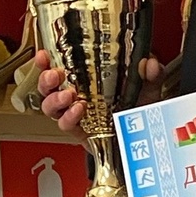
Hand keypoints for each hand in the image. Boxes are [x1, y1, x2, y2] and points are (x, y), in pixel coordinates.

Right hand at [36, 50, 162, 132]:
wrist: (142, 142)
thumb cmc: (139, 112)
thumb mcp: (147, 88)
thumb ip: (151, 75)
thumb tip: (150, 63)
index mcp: (87, 80)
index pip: (60, 66)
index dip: (47, 61)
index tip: (44, 54)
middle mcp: (77, 96)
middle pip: (48, 87)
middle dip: (46, 79)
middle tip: (55, 74)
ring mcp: (76, 115)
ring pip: (50, 107)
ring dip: (54, 99)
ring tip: (67, 95)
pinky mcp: (79, 133)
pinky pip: (65, 125)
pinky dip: (69, 117)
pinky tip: (78, 110)